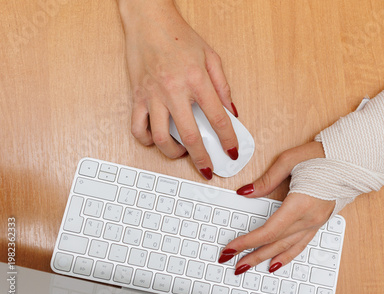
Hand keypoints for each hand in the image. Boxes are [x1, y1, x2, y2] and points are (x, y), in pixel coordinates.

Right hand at [118, 0, 238, 179]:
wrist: (149, 21)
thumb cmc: (180, 37)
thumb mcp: (211, 57)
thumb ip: (223, 86)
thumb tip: (232, 112)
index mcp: (197, 80)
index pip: (217, 119)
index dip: (228, 140)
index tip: (232, 153)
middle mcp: (174, 90)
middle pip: (190, 135)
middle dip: (202, 159)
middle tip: (207, 169)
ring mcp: (153, 95)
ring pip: (161, 138)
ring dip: (174, 153)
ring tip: (182, 153)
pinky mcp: (137, 96)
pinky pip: (138, 128)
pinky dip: (148, 140)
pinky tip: (158, 139)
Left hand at [218, 142, 336, 274]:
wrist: (351, 159)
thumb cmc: (323, 156)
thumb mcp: (289, 161)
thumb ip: (266, 181)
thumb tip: (245, 192)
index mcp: (300, 204)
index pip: (268, 231)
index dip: (247, 242)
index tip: (231, 248)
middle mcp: (309, 218)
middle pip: (275, 244)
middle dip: (251, 255)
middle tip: (233, 264)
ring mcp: (316, 222)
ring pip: (287, 248)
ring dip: (266, 259)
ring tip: (249, 267)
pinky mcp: (319, 221)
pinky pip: (300, 244)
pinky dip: (286, 256)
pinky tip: (276, 262)